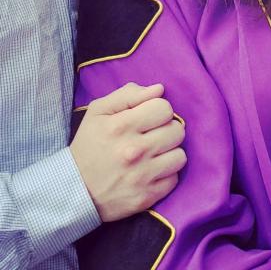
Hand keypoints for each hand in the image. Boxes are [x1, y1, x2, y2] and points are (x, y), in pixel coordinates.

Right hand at [70, 82, 185, 220]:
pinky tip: (151, 171)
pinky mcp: (146, 197)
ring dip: (169, 153)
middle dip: (166, 129)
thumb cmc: (89, 145)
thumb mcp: (98, 111)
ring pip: (180, 155)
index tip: (148, 118)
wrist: (74, 190)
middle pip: (176, 130)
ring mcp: (141, 176)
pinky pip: (174, 179)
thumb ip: (128, 94)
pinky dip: (166, 174)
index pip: (164, 108)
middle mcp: (134, 151)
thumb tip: (159, 89)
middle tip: (152, 135)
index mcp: (121, 126)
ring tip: (154, 153)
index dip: (158, 110)